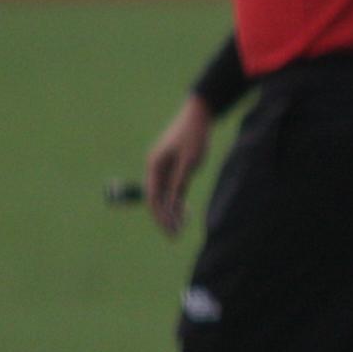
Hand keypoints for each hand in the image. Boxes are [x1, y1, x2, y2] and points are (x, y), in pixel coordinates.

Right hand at [144, 96, 213, 238]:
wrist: (199, 115)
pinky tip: (184, 213)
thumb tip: (172, 203)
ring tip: (179, 229)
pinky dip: (177, 201)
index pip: (153, 197)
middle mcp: (155, 168)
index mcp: (154, 165)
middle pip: (156, 198)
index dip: (160, 216)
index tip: (169, 230)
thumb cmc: (194, 136)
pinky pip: (172, 189)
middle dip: (164, 218)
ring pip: (164, 195)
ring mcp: (164, 168)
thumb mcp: (190, 160)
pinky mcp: (174, 167)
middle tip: (174, 236)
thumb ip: (180, 181)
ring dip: (171, 212)